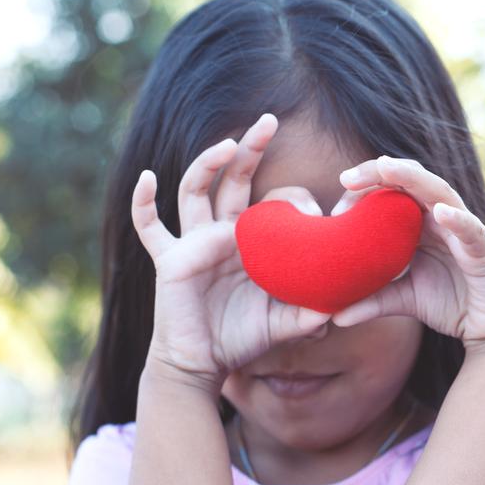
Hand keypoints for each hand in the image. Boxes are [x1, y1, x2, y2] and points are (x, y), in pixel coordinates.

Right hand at [131, 113, 331, 385]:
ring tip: (226, 144)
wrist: (202, 364)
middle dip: (250, 148)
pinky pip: (150, 227)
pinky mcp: (170, 260)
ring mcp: (194, 243)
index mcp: (253, 242)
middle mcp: (222, 233)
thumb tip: (340, 311)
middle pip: (234, 179)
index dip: (293, 196)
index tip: (316, 205)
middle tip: (270, 120)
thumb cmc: (241, 338)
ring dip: (208, 163)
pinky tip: (147, 177)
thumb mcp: (284, 324)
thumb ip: (309, 315)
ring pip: (195, 190)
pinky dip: (143, 202)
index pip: (273, 202)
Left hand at [329, 155, 484, 351]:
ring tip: (385, 168)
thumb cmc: (453, 303)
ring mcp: (463, 230)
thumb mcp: (405, 299)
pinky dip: (457, 219)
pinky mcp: (483, 250)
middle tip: (347, 177)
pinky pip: (471, 229)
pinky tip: (441, 212)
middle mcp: (441, 218)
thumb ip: (372, 301)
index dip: (364, 190)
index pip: (392, 192)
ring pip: (439, 192)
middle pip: (411, 181)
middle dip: (380, 172)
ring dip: (412, 178)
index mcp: (421, 224)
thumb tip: (334, 315)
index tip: (336, 205)